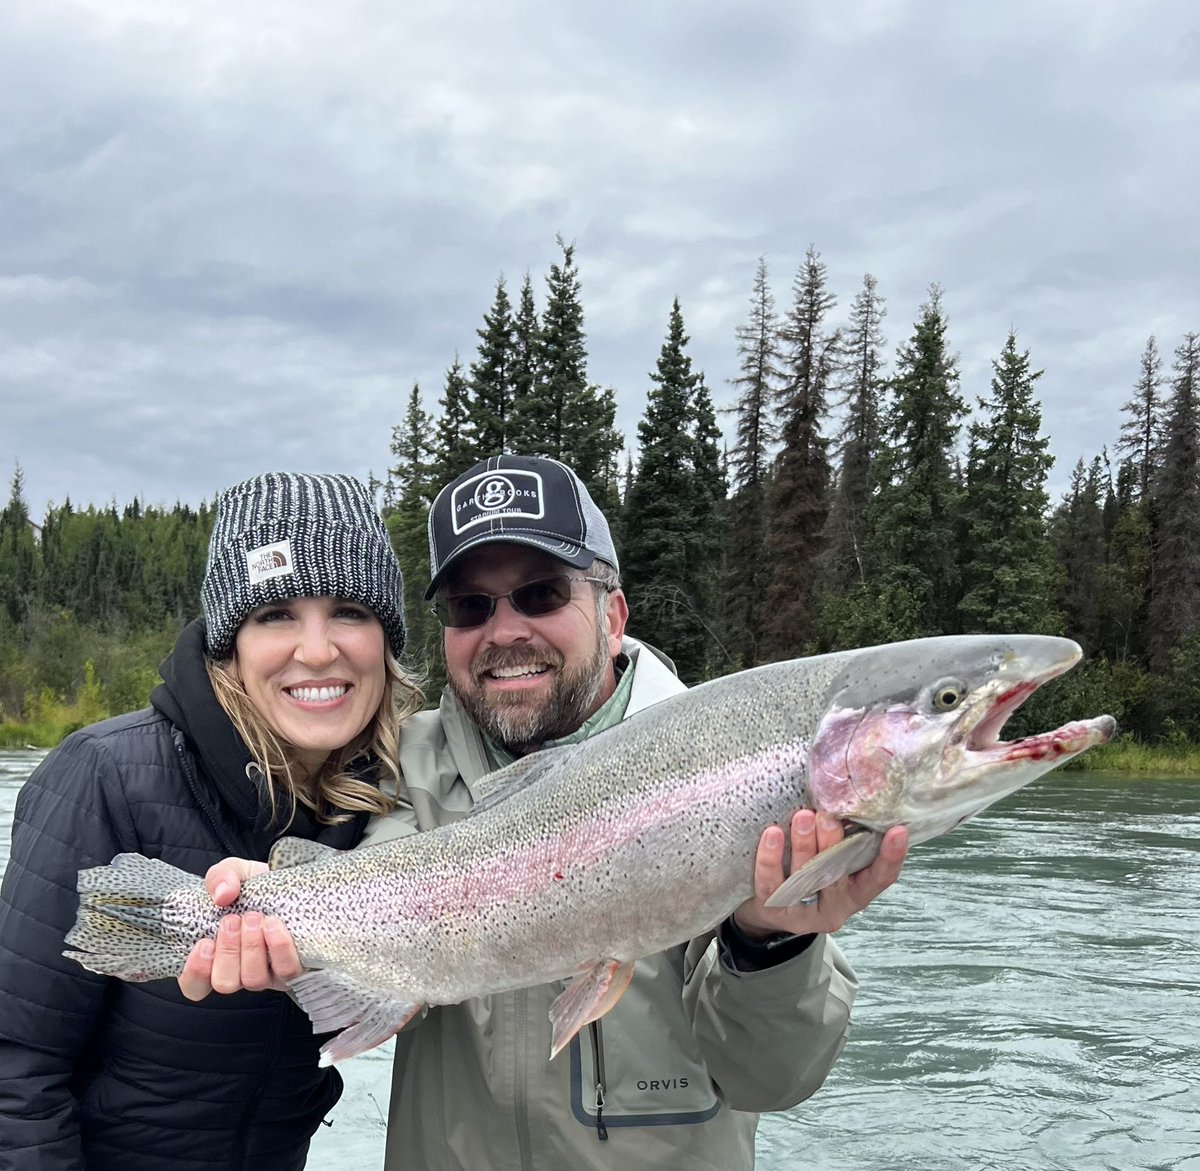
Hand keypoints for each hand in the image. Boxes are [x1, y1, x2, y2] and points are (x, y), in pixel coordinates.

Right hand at [177, 857, 304, 1000]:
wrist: (287, 885)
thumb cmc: (252, 886)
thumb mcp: (232, 873)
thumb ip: (220, 878)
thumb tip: (223, 894)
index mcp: (215, 957)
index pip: (195, 986)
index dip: (196, 973)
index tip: (204, 943)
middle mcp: (239, 972)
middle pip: (225, 983)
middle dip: (227, 951)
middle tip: (234, 920)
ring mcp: (266, 973)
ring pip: (253, 980)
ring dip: (252, 949)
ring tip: (255, 918)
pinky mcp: (292, 967)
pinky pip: (287, 971)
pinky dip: (279, 949)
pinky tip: (274, 926)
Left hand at [733, 810, 907, 938]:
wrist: (769, 908)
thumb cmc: (808, 873)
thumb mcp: (832, 860)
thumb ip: (844, 840)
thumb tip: (851, 795)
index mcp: (856, 892)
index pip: (879, 878)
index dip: (891, 857)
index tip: (898, 830)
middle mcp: (835, 906)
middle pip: (838, 877)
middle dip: (834, 844)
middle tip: (828, 815)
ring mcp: (804, 913)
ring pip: (805, 880)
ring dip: (804, 845)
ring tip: (802, 817)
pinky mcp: (775, 911)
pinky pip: (771, 885)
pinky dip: (771, 858)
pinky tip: (772, 834)